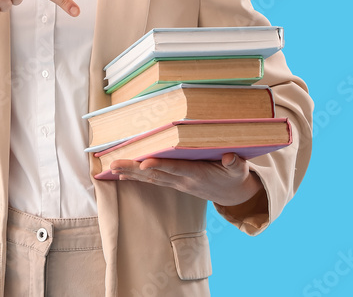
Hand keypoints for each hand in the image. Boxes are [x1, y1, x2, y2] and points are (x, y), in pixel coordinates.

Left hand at [108, 153, 262, 206]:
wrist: (233, 195)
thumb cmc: (235, 177)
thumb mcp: (239, 170)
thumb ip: (235, 163)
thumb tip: (230, 157)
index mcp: (198, 174)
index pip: (176, 169)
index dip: (160, 166)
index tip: (144, 163)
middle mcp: (183, 180)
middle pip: (156, 175)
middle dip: (134, 170)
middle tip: (114, 164)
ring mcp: (178, 183)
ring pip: (151, 178)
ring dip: (131, 173)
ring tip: (112, 167)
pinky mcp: (175, 183)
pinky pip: (153, 180)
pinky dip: (137, 176)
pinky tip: (122, 174)